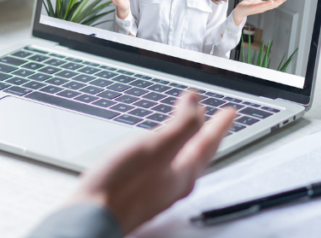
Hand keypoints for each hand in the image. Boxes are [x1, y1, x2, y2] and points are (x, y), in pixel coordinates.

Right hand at [66, 91, 234, 234]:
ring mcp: (154, 191)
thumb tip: (196, 105)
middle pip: (196, 155)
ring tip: (186, 129)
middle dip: (205, 134)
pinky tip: (153, 151)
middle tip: (212, 119)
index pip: (207, 144)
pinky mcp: (137, 193)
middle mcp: (172, 186)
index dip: (219, 124)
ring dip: (185, 141)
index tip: (230, 111)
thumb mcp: (157, 147)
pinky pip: (161, 167)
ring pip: (178, 162)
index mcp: (182, 174)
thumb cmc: (122, 185)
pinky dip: (165, 151)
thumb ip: (181, 125)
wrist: (91, 216)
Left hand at [232, 0, 289, 25]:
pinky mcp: (253, 8)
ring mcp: (258, 9)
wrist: (239, 9)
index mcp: (265, 5)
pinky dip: (266, 4)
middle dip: (281, 0)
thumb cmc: (248, 3)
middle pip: (274, 4)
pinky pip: (260, 6)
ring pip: (269, 6)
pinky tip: (271, 1)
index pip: (275, 2)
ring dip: (276, 1)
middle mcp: (263, 8)